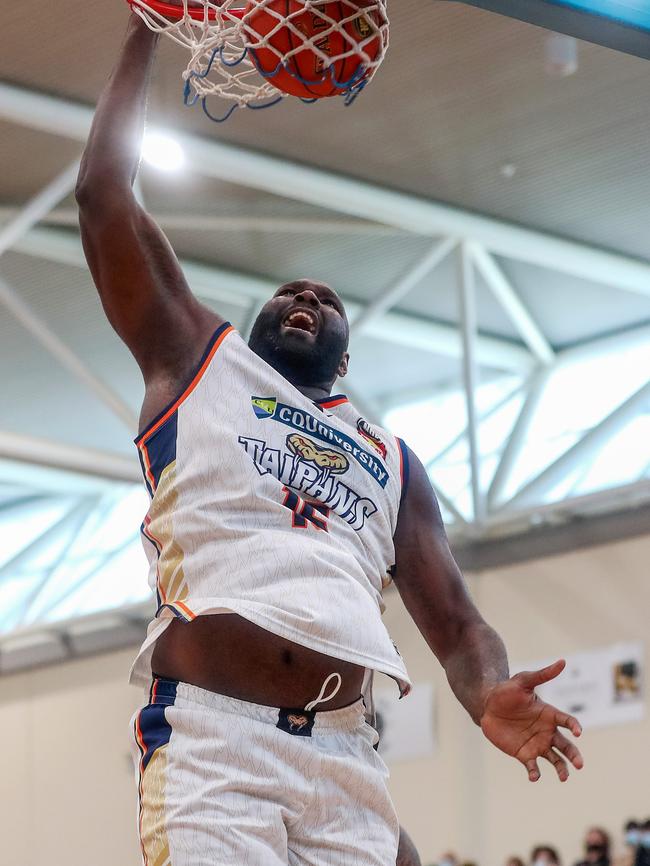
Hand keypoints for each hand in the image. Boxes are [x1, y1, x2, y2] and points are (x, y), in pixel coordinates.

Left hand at [479, 659, 583, 782]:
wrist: (487, 706)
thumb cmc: (507, 690)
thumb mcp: (523, 680)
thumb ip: (542, 675)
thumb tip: (563, 661)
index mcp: (549, 714)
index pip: (567, 721)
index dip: (574, 726)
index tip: (578, 732)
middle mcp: (547, 731)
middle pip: (566, 746)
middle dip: (574, 755)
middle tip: (579, 765)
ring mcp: (537, 744)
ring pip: (555, 760)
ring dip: (561, 769)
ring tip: (563, 778)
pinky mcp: (524, 754)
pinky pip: (533, 767)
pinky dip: (535, 773)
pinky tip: (534, 777)